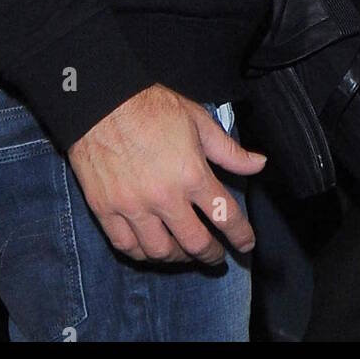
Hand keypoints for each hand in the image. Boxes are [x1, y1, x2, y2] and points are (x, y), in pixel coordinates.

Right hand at [67, 84, 266, 264]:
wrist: (101, 101)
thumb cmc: (151, 107)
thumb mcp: (198, 121)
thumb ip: (229, 151)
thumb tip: (259, 164)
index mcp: (191, 174)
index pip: (225, 216)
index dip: (241, 236)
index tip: (245, 244)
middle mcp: (164, 197)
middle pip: (196, 243)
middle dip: (212, 255)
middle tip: (217, 256)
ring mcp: (132, 206)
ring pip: (160, 252)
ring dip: (178, 257)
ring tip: (184, 251)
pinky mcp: (105, 209)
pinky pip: (126, 245)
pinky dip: (142, 253)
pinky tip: (151, 247)